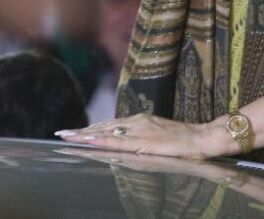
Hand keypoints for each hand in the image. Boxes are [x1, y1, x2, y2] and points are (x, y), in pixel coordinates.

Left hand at [58, 113, 226, 158]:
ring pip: (107, 132)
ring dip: (85, 135)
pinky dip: (101, 141)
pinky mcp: (144, 141)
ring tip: (67, 137)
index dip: (90, 129)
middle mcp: (137, 122)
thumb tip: (125, 143)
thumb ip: (142, 138)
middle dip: (81, 131)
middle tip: (60, 134)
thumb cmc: (184, 141)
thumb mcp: (158, 138)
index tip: (72, 132)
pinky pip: (118, 141)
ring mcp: (140, 130)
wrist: (203, 138)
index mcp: (139, 121)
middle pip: (103, 127)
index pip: (109, 125)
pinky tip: (89, 142)